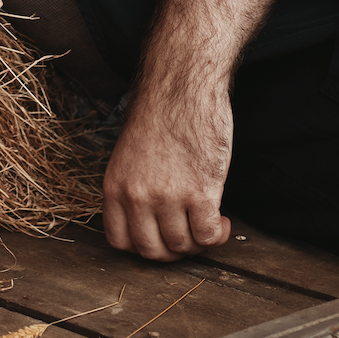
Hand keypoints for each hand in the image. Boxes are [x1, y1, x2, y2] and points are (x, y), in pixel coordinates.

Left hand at [102, 77, 232, 260]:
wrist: (181, 86)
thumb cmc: (160, 113)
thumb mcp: (130, 155)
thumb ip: (133, 188)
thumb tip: (149, 221)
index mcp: (115, 186)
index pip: (120, 242)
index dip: (143, 247)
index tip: (160, 238)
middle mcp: (137, 196)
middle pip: (153, 251)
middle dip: (173, 251)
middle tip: (188, 235)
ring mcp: (168, 197)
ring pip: (182, 246)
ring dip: (198, 243)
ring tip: (208, 223)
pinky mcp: (200, 193)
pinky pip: (208, 236)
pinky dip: (218, 235)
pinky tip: (223, 221)